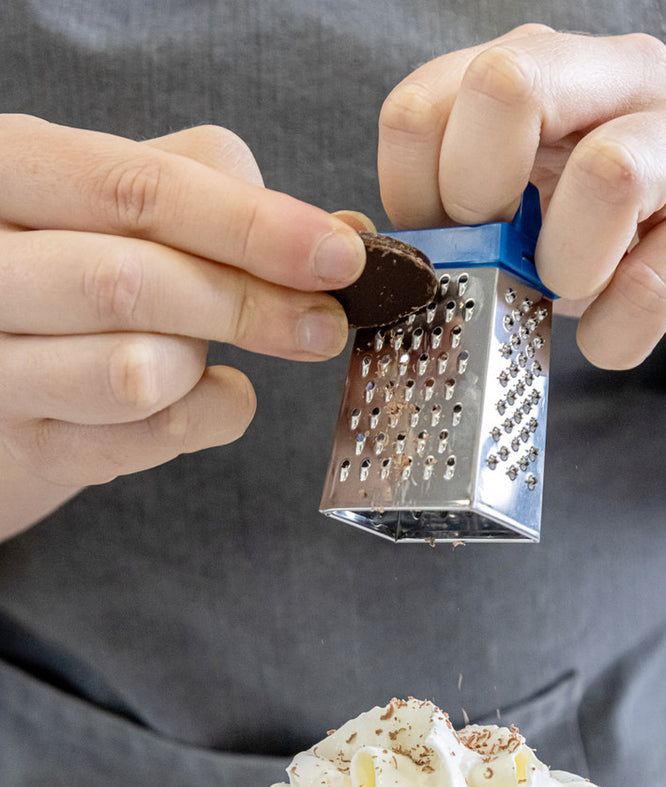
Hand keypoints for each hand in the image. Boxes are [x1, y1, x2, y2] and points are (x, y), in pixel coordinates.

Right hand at [0, 117, 366, 490]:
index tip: (338, 256)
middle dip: (250, 307)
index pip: (138, 189)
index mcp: (10, 170)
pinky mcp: (28, 441)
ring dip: (206, 363)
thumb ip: (224, 192)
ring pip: (133, 373)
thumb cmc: (82, 254)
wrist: (11, 348)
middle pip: (130, 284)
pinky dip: (206, 418)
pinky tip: (215, 393)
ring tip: (220, 350)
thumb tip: (338, 234)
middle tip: (324, 322)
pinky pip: (142, 440)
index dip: (251, 225)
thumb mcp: (132, 195)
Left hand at [378, 25, 665, 370]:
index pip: (428, 100)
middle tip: (497, 257)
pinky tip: (612, 335)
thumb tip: (354, 250)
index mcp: (544, 72)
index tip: (445, 246)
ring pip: (610, 172)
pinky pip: (661, 279)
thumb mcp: (518, 219)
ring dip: (564, 264)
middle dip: (477, 196)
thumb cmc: (609, 238)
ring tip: (566, 290)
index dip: (414, 194)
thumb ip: (443, 222)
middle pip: (510, 85)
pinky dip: (616, 330)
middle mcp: (618, 79)